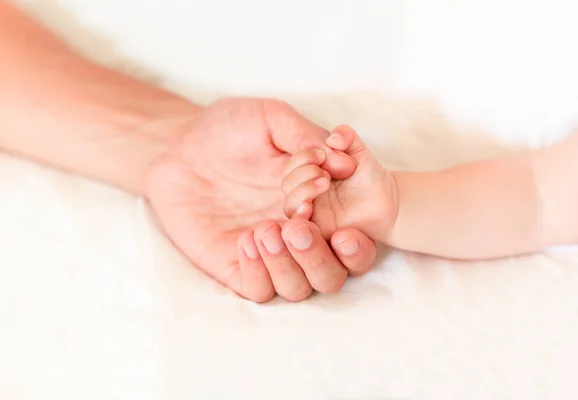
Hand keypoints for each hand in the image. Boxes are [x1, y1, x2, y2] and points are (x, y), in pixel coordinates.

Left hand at [142, 98, 376, 301]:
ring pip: (298, 289)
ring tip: (265, 229)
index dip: (356, 244)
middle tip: (297, 226)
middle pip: (333, 275)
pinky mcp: (236, 266)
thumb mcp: (271, 119)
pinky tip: (245, 238)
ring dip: (289, 265)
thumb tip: (342, 164)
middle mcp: (299, 235)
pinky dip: (259, 272)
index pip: (353, 241)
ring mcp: (268, 254)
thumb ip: (305, 136)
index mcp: (319, 206)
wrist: (179, 144)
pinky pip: (259, 290)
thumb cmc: (229, 129)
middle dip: (320, 258)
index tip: (343, 228)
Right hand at [282, 125, 398, 242]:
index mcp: (310, 174)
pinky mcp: (319, 231)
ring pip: (289, 205)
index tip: (322, 153)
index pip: (291, 166)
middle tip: (326, 172)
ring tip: (325, 182)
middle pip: (287, 184)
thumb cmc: (370, 177)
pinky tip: (309, 205)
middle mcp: (306, 194)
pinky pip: (300, 227)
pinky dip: (299, 215)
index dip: (302, 157)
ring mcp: (312, 214)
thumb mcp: (358, 151)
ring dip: (301, 190)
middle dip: (302, 172)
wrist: (388, 202)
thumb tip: (332, 138)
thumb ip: (346, 136)